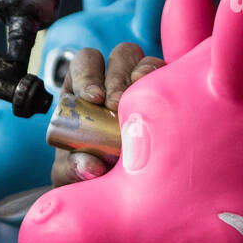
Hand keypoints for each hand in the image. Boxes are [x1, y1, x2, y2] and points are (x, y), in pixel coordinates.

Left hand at [49, 42, 163, 186]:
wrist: (117, 185)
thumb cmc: (89, 169)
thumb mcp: (73, 171)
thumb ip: (74, 168)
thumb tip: (90, 166)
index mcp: (85, 87)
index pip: (86, 62)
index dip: (87, 74)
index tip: (92, 98)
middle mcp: (115, 78)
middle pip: (119, 56)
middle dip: (116, 77)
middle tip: (115, 104)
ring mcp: (143, 84)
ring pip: (145, 62)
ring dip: (143, 73)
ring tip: (142, 100)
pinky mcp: (166, 93)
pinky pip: (168, 76)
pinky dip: (166, 79)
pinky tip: (165, 94)